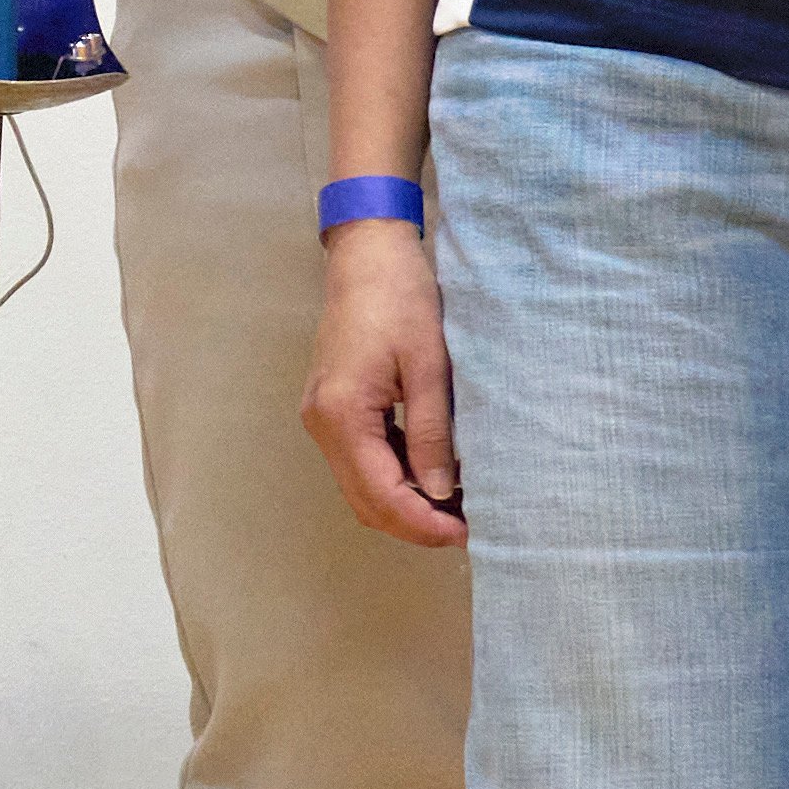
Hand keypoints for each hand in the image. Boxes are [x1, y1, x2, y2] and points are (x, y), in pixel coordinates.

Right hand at [301, 219, 464, 545]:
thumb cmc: (401, 300)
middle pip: (365, 501)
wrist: (368, 255)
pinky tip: (431, 475)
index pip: (381, 495)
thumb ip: (431, 434)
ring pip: (360, 486)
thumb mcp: (429, 367)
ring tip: (455, 507)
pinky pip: (361, 461)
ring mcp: (322, 417)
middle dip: (412, 524)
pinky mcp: (332, 408)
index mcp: (342, 415)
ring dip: (403, 504)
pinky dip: (393, 479)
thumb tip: (440, 492)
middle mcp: (322, 425)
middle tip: (465, 528)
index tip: (465, 534)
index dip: (422, 524)